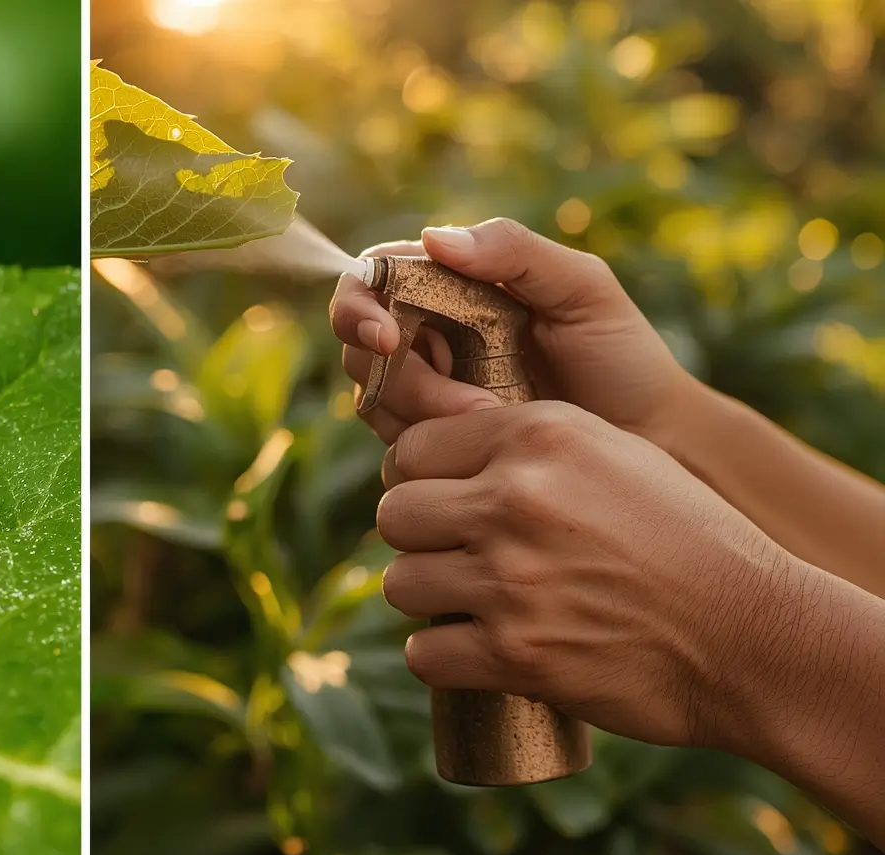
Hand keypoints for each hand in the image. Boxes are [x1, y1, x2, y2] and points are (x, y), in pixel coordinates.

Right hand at [330, 218, 698, 447]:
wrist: (655, 442)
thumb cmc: (623, 357)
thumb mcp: (582, 289)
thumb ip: (515, 251)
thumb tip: (434, 239)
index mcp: (452, 284)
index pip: (371, 279)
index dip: (358, 306)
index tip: (387, 337)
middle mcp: (430, 335)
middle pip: (361, 347)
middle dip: (401, 379)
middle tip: (469, 408)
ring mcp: (429, 393)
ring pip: (373, 400)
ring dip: (421, 418)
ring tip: (495, 428)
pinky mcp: (437, 445)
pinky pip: (399, 447)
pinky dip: (426, 452)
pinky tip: (482, 454)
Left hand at [377, 400, 797, 749]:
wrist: (755, 638)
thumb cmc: (688, 541)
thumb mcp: (617, 455)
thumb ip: (530, 444)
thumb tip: (440, 453)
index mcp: (539, 437)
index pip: (414, 448)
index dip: (421, 478)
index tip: (444, 503)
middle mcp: (516, 499)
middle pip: (394, 514)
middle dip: (419, 539)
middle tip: (457, 557)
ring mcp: (510, 579)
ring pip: (399, 584)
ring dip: (428, 600)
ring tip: (473, 604)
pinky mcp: (514, 653)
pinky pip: (422, 654)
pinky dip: (442, 659)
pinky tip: (474, 652)